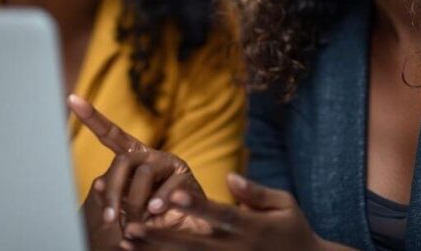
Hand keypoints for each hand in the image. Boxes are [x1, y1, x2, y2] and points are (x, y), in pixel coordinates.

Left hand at [68, 95, 210, 239]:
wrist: (184, 228)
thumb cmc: (149, 215)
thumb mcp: (126, 205)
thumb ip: (112, 194)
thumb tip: (99, 184)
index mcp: (131, 156)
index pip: (110, 134)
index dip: (92, 117)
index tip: (72, 99)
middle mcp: (148, 154)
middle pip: (122, 161)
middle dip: (113, 191)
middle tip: (110, 219)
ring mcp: (168, 161)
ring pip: (143, 174)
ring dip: (136, 204)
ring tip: (137, 224)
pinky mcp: (185, 174)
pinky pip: (168, 187)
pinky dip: (160, 202)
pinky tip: (156, 212)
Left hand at [120, 173, 341, 250]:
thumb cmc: (293, 228)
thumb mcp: (284, 204)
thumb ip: (255, 192)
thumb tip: (231, 177)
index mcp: (251, 227)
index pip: (219, 214)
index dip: (196, 205)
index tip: (173, 194)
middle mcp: (235, 248)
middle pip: (193, 242)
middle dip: (161, 235)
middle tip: (131, 226)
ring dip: (156, 250)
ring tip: (127, 240)